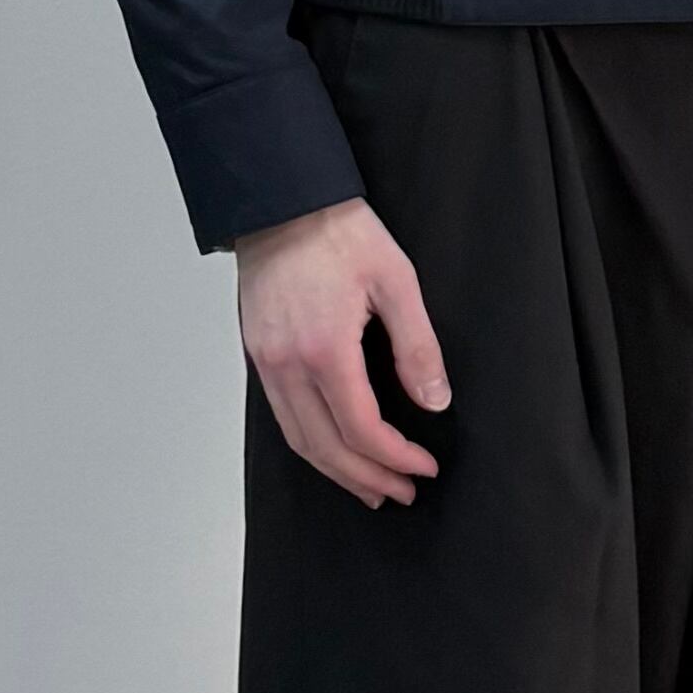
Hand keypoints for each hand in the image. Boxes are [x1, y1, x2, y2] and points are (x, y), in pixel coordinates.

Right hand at [235, 196, 450, 507]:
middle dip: (368, 477)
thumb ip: (417, 347)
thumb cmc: (339, 232)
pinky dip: (311, 445)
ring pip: (299, 440)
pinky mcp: (258, 356)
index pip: (362, 428)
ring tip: (371, 488)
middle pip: (327, 447)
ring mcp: (266, 363)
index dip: (396, 457)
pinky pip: (282, 417)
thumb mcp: (396, 280)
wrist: (280, 201)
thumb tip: (434, 402)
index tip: (424, 467)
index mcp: (325, 348)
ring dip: (337, 471)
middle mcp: (288, 364)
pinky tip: (334, 451)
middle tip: (403, 492)